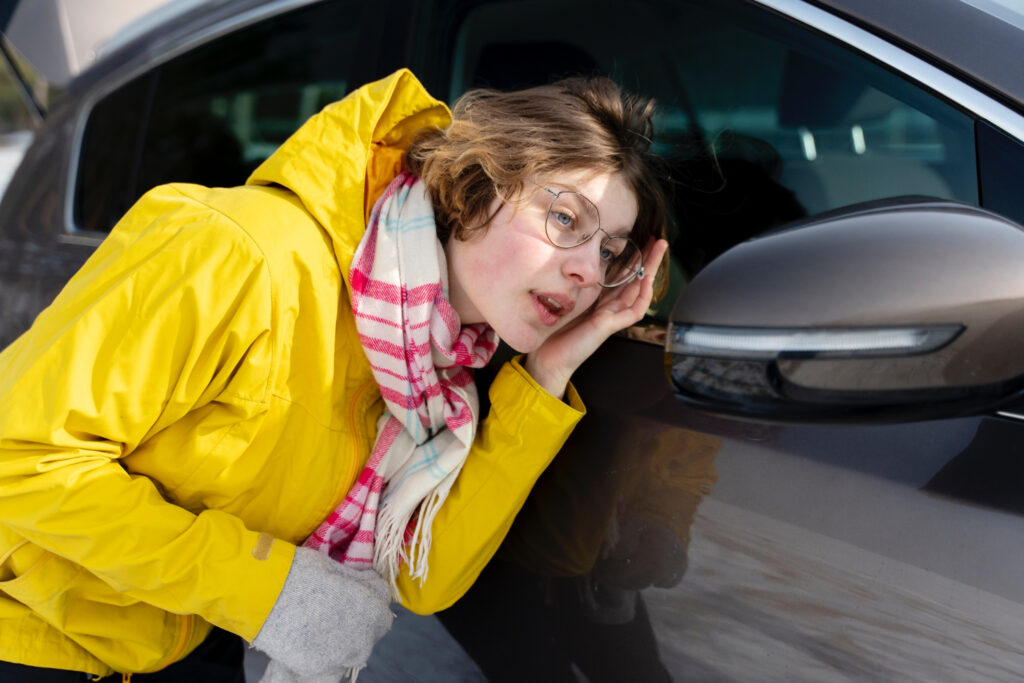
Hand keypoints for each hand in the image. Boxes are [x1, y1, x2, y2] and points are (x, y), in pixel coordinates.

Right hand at [252, 547, 393, 676]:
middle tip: (340, 607)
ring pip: (354, 652)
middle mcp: (362, 639)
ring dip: (347, 641)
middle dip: (362, 619)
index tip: (358, 588)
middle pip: (372, 631)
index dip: (370, 593)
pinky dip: (326, 655)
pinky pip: (330, 666)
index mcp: (372, 610)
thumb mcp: (338, 569)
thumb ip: (359, 582)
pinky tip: (313, 641)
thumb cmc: (301, 572)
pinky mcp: (316, 668)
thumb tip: (369, 583)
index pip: (383, 603)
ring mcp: (339, 657)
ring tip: (326, 626)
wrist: (263, 592)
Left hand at [525, 238, 668, 396]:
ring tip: (660, 250)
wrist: (548, 358)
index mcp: (600, 300)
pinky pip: (634, 310)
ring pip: (640, 290)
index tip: (640, 241)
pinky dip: (643, 295)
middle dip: (648, 259)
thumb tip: (577, 262)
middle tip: (659, 241)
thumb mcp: (566, 299)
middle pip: (636, 279)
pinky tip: (648, 279)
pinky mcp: (610, 327)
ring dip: (651, 269)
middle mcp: (609, 307)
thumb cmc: (553, 332)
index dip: (633, 258)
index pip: (622, 275)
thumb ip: (576, 285)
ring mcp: (612, 317)